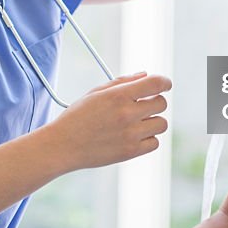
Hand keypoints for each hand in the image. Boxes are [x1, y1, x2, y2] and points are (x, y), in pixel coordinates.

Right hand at [44, 72, 169, 170]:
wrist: (63, 145)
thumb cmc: (78, 116)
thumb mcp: (96, 92)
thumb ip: (123, 82)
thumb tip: (145, 75)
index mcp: (118, 95)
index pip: (156, 84)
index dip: (165, 82)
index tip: (165, 84)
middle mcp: (127, 114)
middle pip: (162, 104)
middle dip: (155, 101)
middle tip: (143, 104)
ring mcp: (130, 135)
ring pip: (162, 124)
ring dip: (153, 120)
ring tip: (137, 121)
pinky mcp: (130, 152)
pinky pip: (154, 143)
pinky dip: (148, 138)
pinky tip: (134, 135)